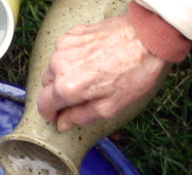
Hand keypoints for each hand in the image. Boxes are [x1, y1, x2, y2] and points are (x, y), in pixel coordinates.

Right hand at [37, 15, 165, 130]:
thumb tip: (64, 123)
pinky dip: (71, 58)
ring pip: (54, 67)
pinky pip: (63, 51)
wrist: (147, 37)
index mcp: (67, 87)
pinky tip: (91, 60)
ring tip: (89, 75)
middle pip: (47, 85)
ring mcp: (64, 46)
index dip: (49, 114)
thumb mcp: (110, 107)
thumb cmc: (134, 71)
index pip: (43, 105)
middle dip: (59, 93)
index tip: (56, 116)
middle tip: (80, 96)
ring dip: (64, 75)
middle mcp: (59, 65)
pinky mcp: (72, 34)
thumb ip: (81, 117)